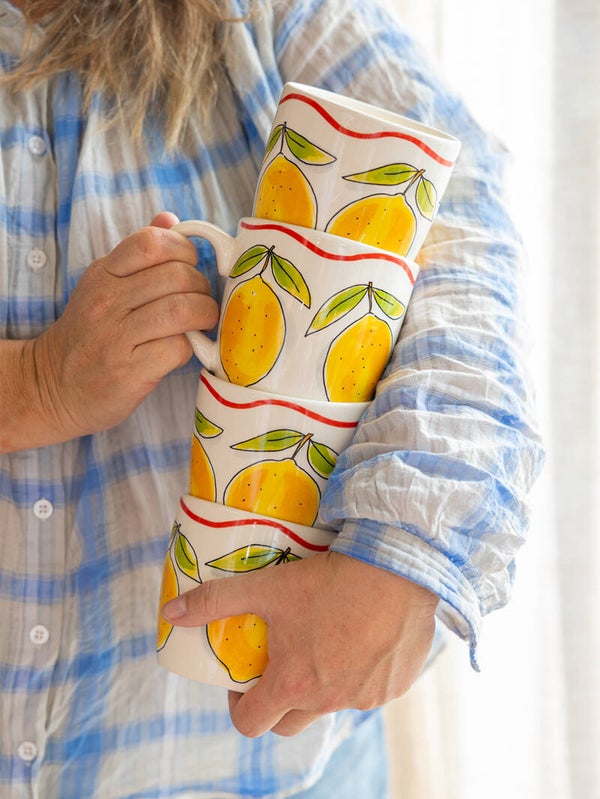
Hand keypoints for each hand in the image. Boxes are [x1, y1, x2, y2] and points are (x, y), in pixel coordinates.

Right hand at [29, 212, 218, 438]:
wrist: (54, 385)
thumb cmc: (89, 335)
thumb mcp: (104, 285)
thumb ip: (138, 254)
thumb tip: (170, 219)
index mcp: (104, 274)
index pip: (151, 242)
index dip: (183, 250)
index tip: (190, 267)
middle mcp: (107, 302)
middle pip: (177, 276)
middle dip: (202, 288)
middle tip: (201, 301)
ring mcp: (116, 337)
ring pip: (181, 310)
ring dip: (204, 315)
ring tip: (202, 322)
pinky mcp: (129, 371)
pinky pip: (177, 348)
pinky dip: (191, 347)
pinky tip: (184, 349)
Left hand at [162, 551, 438, 737]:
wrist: (398, 569)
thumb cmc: (329, 580)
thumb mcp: (267, 587)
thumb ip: (216, 601)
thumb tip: (170, 615)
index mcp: (294, 685)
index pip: (251, 724)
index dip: (239, 707)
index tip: (242, 682)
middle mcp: (329, 701)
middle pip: (289, 723)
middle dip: (277, 701)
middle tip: (280, 663)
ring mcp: (365, 697)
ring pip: (332, 703)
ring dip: (322, 684)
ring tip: (323, 640)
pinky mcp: (395, 686)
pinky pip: (369, 689)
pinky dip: (360, 672)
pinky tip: (362, 636)